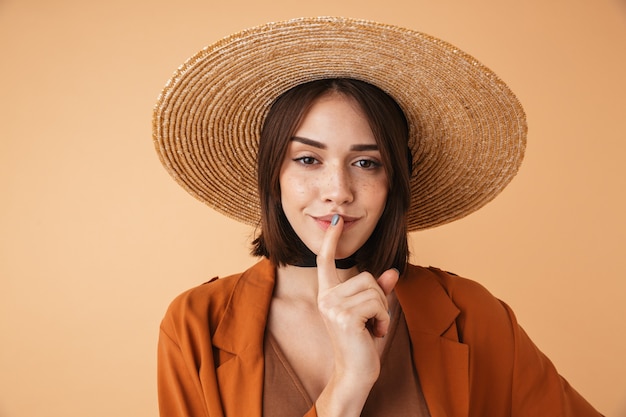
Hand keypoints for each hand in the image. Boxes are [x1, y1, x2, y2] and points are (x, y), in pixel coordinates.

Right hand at [314, 214, 398, 415]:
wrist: (355, 373)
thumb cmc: (361, 343)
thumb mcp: (370, 312)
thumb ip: (378, 290)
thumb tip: (393, 271)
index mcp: (327, 294)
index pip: (326, 260)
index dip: (331, 240)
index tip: (335, 220)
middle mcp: (326, 297)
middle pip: (366, 277)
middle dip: (378, 298)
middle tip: (370, 321)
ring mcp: (333, 307)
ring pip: (374, 290)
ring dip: (382, 310)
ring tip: (371, 328)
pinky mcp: (346, 317)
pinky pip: (377, 303)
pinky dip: (383, 319)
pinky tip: (374, 333)